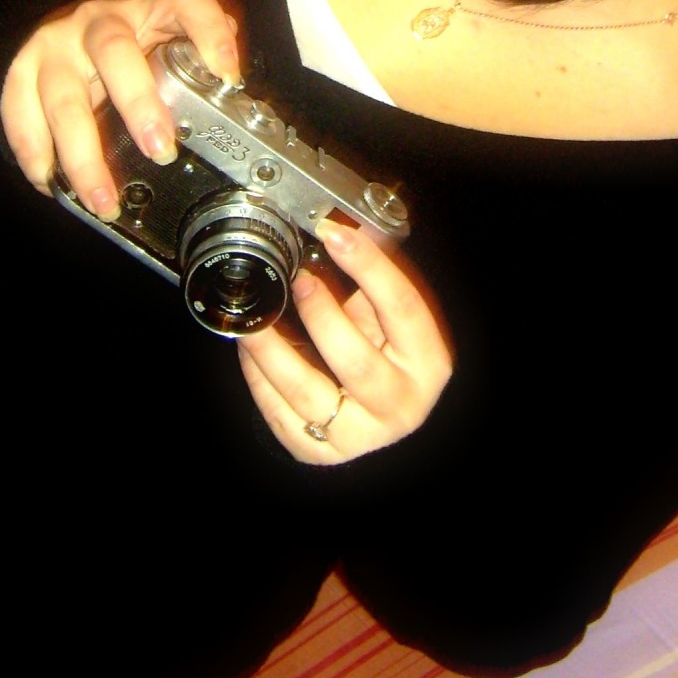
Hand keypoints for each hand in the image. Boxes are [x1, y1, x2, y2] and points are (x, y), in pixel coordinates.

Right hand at [0, 0, 240, 215]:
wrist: (64, 32)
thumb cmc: (131, 43)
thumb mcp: (168, 37)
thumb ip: (199, 54)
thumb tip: (230, 84)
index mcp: (148, 7)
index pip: (183, 0)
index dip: (209, 33)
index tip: (228, 76)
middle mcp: (100, 19)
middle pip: (115, 51)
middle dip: (137, 103)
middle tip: (160, 149)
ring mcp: (56, 43)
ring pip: (64, 94)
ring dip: (83, 153)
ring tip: (104, 198)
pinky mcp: (23, 68)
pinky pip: (19, 110)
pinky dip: (34, 152)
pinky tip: (51, 184)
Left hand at [237, 220, 453, 462]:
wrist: (387, 425)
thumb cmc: (392, 361)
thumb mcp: (394, 323)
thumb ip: (373, 281)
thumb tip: (344, 224)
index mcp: (427, 363)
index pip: (403, 309)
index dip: (368, 266)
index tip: (334, 232)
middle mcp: (400, 404)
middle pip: (356, 360)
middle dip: (320, 314)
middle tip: (299, 280)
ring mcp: (360, 435)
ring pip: (306, 392)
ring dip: (271, 348)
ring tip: (255, 317)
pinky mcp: (323, 453)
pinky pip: (281, 415)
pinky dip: (259, 378)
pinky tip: (250, 350)